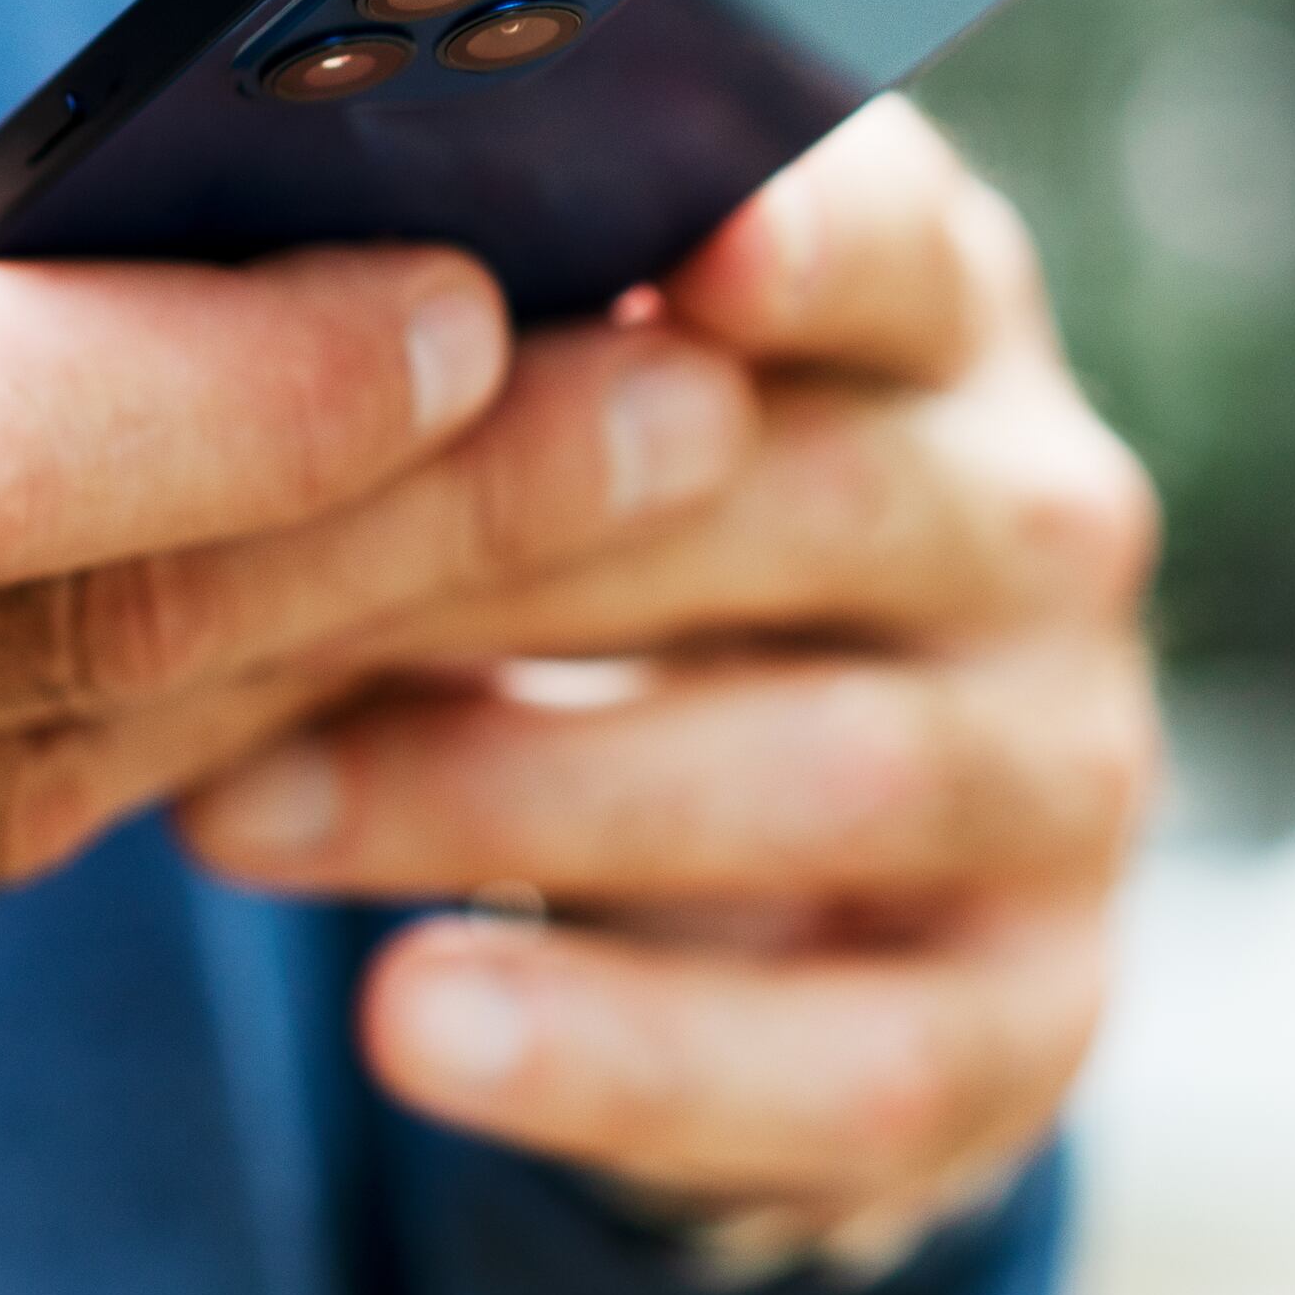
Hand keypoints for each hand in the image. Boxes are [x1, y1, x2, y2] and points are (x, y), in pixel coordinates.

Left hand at [179, 104, 1161, 1272]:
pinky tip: (408, 1022)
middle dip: (515, 549)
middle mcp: (1041, 525)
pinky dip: (621, 1051)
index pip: (901, 244)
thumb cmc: (595, 587)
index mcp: (933, 324)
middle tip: (228, 583)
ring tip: (236, 815)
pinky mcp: (1036, 1010)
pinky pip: (859, 1056)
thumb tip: (230, 310)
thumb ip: (474, 359)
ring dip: (512, 796)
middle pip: (825, 505)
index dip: (808, 238)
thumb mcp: (550, 445)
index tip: (683, 249)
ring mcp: (1065, 772)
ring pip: (838, 776)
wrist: (761, 913)